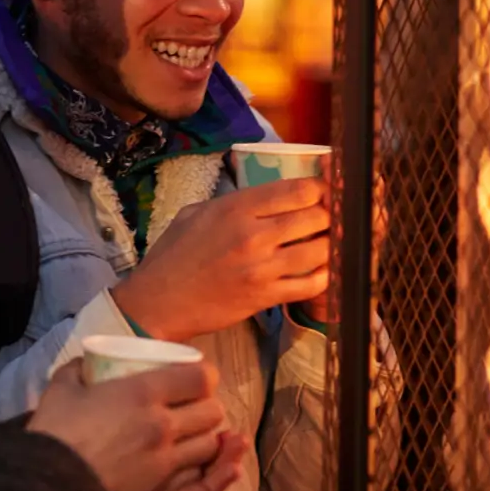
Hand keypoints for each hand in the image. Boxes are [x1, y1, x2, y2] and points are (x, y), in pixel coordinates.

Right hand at [28, 358, 246, 490]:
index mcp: (144, 393)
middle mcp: (165, 427)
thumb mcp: (61, 390)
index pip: (200, 379)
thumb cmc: (54, 435)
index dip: (205, 376)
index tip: (196, 378)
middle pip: (212, 413)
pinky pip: (201, 483)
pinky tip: (216, 468)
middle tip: (193, 409)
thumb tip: (84, 364)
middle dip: (207, 407)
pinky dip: (210, 473)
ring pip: (211, 448)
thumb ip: (77, 371)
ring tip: (195, 438)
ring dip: (208, 440)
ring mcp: (168, 465)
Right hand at [111, 178, 330, 343]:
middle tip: (332, 218)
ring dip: (331, 244)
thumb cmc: (173, 255)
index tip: (325, 191)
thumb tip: (268, 194)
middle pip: (317, 216)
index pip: (299, 190)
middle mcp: (254, 235)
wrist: (158, 302)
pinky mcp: (266, 297)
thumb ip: (234, 201)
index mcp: (237, 208)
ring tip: (330, 242)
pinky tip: (323, 270)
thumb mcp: (196, 212)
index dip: (322, 188)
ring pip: (321, 250)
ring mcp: (262, 268)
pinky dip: (324, 276)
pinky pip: (311, 284)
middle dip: (331, 215)